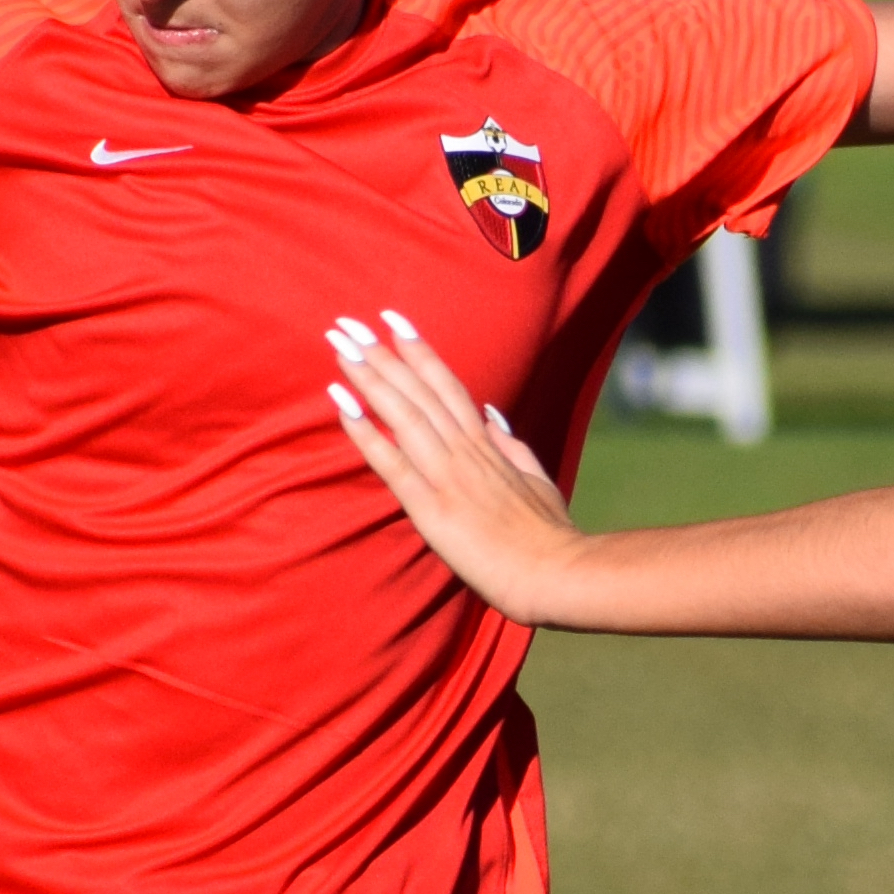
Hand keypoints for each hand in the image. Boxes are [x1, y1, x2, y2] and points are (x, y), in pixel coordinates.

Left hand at [322, 311, 584, 620]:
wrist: (555, 572)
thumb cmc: (549, 534)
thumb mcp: (536, 479)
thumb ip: (511, 447)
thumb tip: (492, 417)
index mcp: (487, 444)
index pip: (447, 386)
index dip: (419, 351)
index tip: (393, 322)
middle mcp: (464, 450)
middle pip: (418, 390)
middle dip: (381, 354)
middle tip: (347, 323)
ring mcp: (447, 476)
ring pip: (402, 414)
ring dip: (368, 377)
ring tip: (339, 347)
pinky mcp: (431, 508)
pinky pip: (391, 462)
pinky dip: (365, 431)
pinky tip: (341, 403)